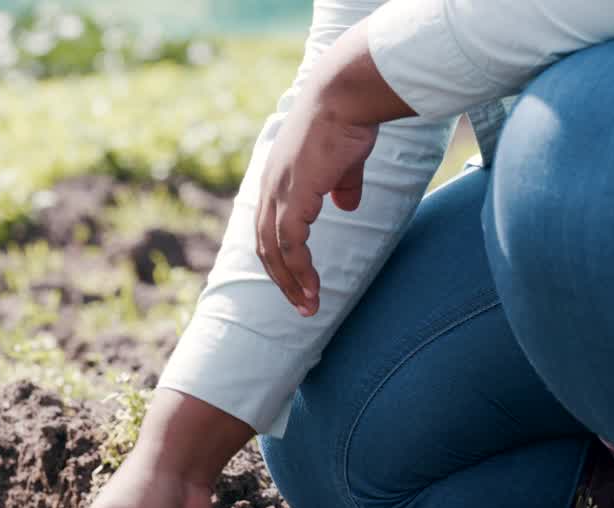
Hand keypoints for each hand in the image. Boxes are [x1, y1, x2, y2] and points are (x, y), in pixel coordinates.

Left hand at [256, 98, 378, 316]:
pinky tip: (314, 289)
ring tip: (309, 308)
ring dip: (291, 283)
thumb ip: (343, 185)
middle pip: (265, 245)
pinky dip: (299, 272)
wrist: (346, 94)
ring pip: (274, 251)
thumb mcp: (345, 159)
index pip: (269, 226)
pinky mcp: (293, 198)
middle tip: (301, 305)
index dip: (281, 256)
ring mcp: (278, 192)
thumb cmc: (349, 118)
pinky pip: (290, 246)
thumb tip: (347, 206)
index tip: (298, 280)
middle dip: (282, 279)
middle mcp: (270, 187)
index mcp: (278, 177)